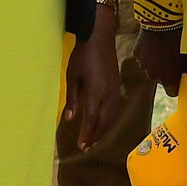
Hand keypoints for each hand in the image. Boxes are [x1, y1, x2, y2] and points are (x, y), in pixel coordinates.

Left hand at [63, 19, 122, 151]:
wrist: (100, 38)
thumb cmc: (82, 56)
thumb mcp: (72, 77)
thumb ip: (73, 100)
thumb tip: (70, 119)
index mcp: (96, 93)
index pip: (92, 120)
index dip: (87, 135)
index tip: (81, 146)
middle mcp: (108, 95)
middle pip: (104, 122)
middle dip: (95, 136)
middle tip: (86, 148)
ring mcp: (115, 90)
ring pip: (111, 117)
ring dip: (103, 130)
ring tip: (94, 139)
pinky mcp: (117, 86)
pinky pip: (115, 109)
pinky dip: (109, 120)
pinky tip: (104, 123)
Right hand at [135, 26, 185, 94]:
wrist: (165, 20)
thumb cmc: (183, 39)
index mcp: (168, 79)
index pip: (173, 92)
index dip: (178, 85)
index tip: (181, 77)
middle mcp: (154, 75)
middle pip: (162, 79)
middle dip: (167, 72)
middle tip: (175, 58)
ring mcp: (143, 64)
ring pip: (152, 68)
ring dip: (158, 62)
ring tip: (165, 48)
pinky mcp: (137, 53)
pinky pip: (144, 57)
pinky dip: (149, 52)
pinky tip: (156, 42)